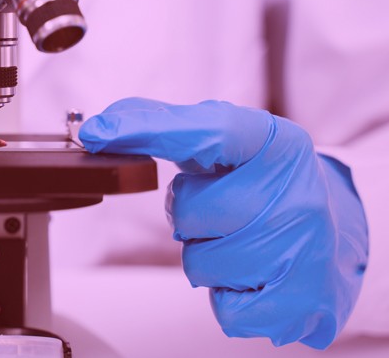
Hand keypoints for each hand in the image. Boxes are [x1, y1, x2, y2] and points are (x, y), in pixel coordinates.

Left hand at [79, 98, 367, 348]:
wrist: (336, 232)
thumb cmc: (266, 182)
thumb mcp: (229, 141)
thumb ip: (166, 126)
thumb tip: (99, 129)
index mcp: (275, 144)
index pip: (208, 130)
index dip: (147, 130)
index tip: (98, 133)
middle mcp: (295, 194)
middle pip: (189, 211)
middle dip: (190, 215)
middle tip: (222, 208)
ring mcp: (301, 250)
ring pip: (199, 264)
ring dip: (207, 256)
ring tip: (240, 240)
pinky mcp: (300, 301)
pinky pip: (224, 308)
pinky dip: (227, 296)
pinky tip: (252, 274)